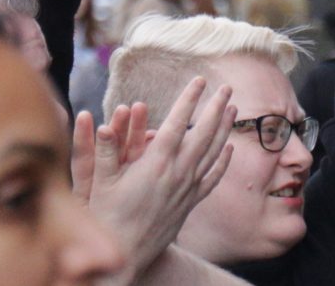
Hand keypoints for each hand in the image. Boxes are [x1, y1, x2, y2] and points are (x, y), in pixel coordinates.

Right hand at [71, 76, 235, 278]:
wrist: (127, 256)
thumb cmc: (108, 217)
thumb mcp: (101, 181)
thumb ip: (104, 151)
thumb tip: (101, 124)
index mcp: (156, 163)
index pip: (179, 123)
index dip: (189, 99)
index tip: (199, 79)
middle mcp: (177, 173)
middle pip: (204, 134)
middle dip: (216, 107)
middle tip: (226, 87)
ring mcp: (187, 189)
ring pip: (213, 153)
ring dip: (224, 128)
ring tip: (233, 109)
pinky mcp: (189, 203)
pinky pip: (212, 178)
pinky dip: (223, 161)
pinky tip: (228, 149)